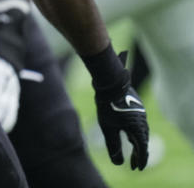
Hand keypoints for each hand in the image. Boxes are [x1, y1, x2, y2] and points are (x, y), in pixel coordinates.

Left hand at [94, 51, 148, 169]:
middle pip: (143, 141)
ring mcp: (140, 112)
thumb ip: (113, 145)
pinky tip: (129, 133)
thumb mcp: (108, 127)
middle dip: (138, 154)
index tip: (136, 168)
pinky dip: (135, 132)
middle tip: (133, 164)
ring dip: (137, 143)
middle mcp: (143, 120)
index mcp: (138, 127)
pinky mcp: (136, 106)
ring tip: (132, 151)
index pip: (142, 148)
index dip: (140, 160)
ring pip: (141, 131)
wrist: (110, 82)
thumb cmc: (108, 105)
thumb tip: (117, 163)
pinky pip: (138, 123)